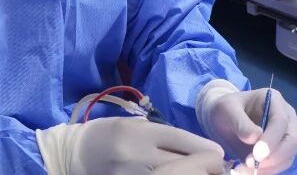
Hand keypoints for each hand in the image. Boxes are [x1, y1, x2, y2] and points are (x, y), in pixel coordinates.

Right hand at [37, 118, 225, 174]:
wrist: (78, 153)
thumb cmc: (110, 134)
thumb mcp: (135, 126)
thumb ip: (164, 136)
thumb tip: (198, 149)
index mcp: (141, 133)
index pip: (183, 141)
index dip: (206, 149)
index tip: (219, 153)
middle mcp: (139, 155)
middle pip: (185, 164)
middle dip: (206, 167)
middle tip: (217, 168)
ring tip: (201, 173)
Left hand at [196, 81, 296, 174]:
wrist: (222, 118)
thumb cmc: (225, 109)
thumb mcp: (226, 109)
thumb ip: (240, 121)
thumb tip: (255, 138)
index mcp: (274, 100)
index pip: (281, 121)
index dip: (271, 140)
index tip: (257, 155)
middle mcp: (286, 117)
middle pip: (293, 140)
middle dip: (276, 156)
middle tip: (253, 165)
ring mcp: (286, 134)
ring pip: (289, 156)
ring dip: (271, 167)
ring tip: (247, 169)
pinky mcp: (281, 150)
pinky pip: (281, 164)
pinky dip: (267, 171)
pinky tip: (251, 171)